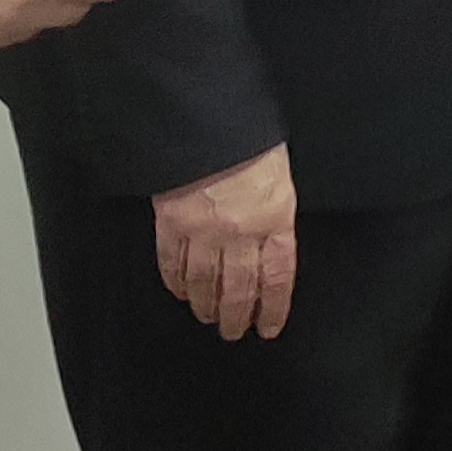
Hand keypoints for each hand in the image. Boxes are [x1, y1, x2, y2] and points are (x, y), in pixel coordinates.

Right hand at [152, 144, 297, 340]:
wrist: (208, 118)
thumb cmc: (250, 138)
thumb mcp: (280, 174)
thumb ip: (276, 210)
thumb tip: (275, 236)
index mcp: (274, 218)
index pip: (277, 277)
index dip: (274, 307)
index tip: (270, 326)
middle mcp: (239, 233)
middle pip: (239, 289)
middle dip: (237, 317)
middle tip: (234, 332)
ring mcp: (202, 231)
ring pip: (204, 283)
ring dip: (206, 306)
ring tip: (208, 317)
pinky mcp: (171, 223)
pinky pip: (172, 263)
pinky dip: (175, 282)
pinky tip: (180, 291)